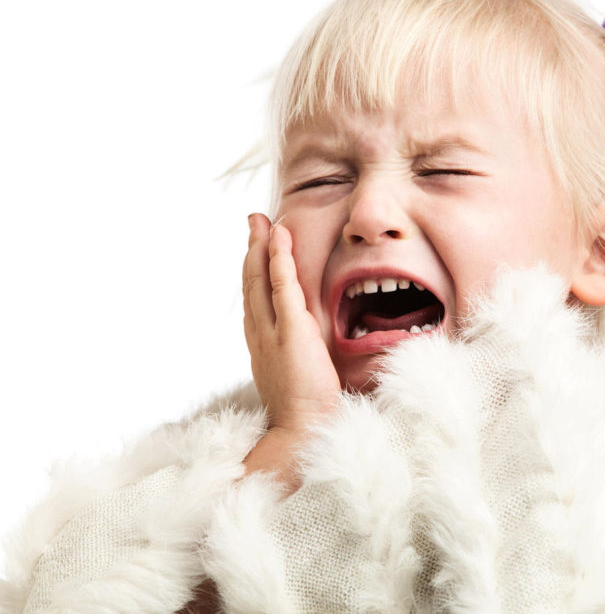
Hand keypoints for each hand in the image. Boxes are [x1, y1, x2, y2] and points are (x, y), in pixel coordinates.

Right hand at [242, 213, 340, 433]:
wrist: (302, 432)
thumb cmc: (305, 411)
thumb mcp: (294, 377)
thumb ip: (295, 356)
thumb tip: (304, 346)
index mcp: (261, 343)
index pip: (254, 298)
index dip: (254, 269)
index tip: (257, 247)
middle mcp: (259, 334)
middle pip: (250, 282)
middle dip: (251, 248)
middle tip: (254, 221)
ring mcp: (271, 332)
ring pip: (259, 279)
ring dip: (260, 245)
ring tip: (261, 220)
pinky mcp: (290, 331)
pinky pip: (282, 287)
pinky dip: (279, 259)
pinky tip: (279, 238)